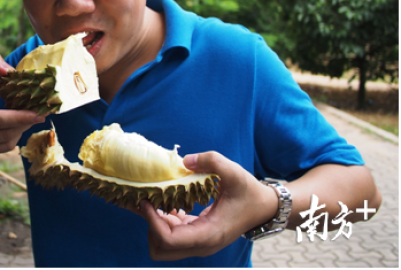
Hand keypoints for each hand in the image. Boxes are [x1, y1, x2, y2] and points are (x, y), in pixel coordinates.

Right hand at [0, 50, 44, 161]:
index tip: (38, 112)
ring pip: (5, 143)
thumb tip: (9, 70)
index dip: (18, 117)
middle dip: (25, 123)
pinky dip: (13, 136)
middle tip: (41, 112)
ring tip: (30, 117)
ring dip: (21, 130)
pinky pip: (1, 149)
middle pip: (3, 133)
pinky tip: (19, 125)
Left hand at [137, 151, 277, 260]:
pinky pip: (171, 236)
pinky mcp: (196, 236)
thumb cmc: (250, 192)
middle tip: (146, 201)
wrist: (264, 208)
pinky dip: (162, 222)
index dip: (152, 222)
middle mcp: (201, 245)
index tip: (146, 201)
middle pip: (160, 249)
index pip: (169, 240)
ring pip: (162, 245)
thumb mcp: (234, 172)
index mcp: (209, 234)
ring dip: (154, 224)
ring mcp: (198, 243)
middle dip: (149, 226)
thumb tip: (185, 161)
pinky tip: (165, 202)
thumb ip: (211, 161)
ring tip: (151, 200)